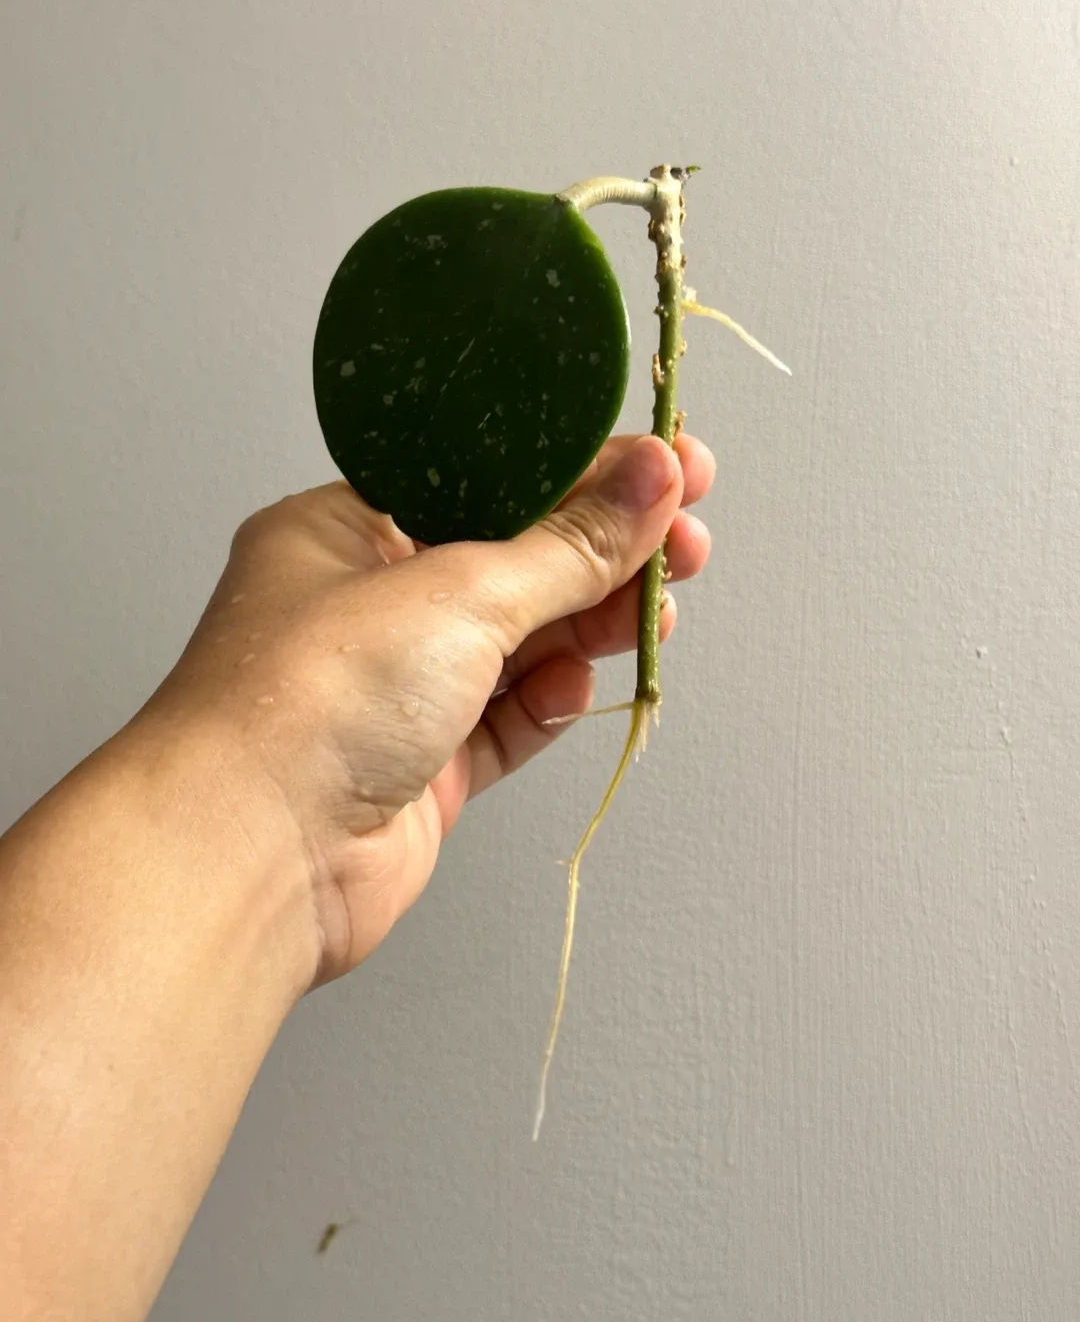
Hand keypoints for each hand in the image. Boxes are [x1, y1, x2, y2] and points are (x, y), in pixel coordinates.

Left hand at [144, 433, 713, 986]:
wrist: (253, 857)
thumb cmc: (306, 702)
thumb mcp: (458, 591)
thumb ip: (567, 546)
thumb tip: (651, 482)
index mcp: (344, 534)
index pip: (483, 480)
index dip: (578, 470)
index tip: (660, 464)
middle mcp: (366, 610)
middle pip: (512, 564)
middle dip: (601, 554)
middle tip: (683, 539)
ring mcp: (395, 693)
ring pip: (518, 646)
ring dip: (590, 626)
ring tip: (657, 609)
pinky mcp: (422, 770)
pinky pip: (507, 722)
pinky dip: (548, 703)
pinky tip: (576, 686)